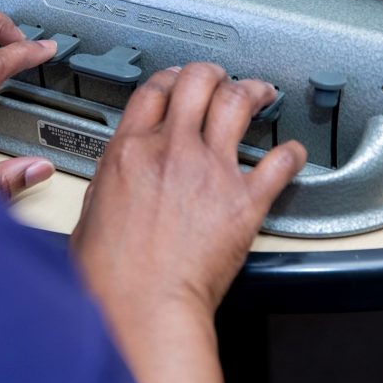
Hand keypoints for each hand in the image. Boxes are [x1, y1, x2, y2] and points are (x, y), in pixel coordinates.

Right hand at [71, 63, 305, 382]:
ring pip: (238, 102)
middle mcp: (172, 150)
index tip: (180, 81)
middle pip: (198, 81)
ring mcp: (210, 171)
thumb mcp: (89, 215)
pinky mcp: (244, 201)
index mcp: (130, 151)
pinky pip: (280, 162)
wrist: (141, 308)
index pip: (155, 89)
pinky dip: (291, 153)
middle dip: (214, 73)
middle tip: (223, 80)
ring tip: (262, 93)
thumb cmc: (111, 278)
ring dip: (254, 91)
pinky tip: (292, 153)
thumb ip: (108, 186)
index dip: (171, 77)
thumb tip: (116, 181)